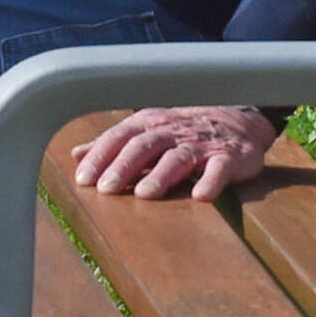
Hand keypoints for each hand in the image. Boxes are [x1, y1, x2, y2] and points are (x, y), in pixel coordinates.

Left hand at [72, 106, 277, 201]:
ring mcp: (202, 145)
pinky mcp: (230, 157)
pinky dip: (211, 181)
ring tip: (145, 194)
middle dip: (124, 166)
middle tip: (107, 189)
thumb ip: (113, 144)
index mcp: (150, 124)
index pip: (120, 137)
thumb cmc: (185, 130)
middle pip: (145, 146)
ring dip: (161, 175)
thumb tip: (75, 155)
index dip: (101, 156)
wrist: (240, 120)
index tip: (84, 179)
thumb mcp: (148, 129)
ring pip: (178, 158)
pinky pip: (220, 168)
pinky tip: (201, 196)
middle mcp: (173, 131)